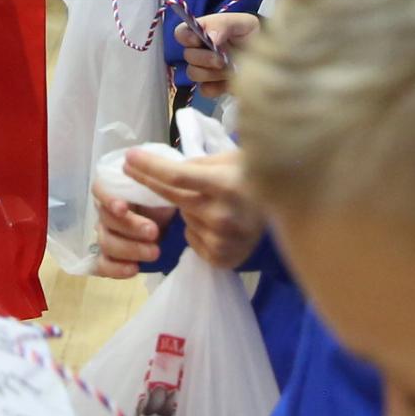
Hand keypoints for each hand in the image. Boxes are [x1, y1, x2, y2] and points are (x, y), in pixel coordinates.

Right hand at [94, 180, 173, 278]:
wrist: (176, 226)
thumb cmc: (167, 200)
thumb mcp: (166, 187)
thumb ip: (158, 181)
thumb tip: (160, 172)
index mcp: (115, 189)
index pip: (99, 189)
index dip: (108, 199)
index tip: (123, 208)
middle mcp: (106, 212)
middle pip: (106, 219)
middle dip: (130, 227)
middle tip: (154, 232)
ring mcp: (107, 236)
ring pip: (106, 243)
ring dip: (130, 248)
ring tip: (155, 252)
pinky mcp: (111, 258)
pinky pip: (103, 265)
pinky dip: (115, 269)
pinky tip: (134, 269)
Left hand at [122, 146, 265, 271]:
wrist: (285, 208)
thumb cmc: (251, 176)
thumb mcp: (227, 159)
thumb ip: (196, 164)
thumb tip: (162, 168)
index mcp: (225, 185)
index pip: (177, 177)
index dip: (150, 167)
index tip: (129, 157)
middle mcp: (223, 215)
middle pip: (173, 198)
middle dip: (149, 180)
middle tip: (130, 165)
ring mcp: (223, 240)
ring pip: (184, 217)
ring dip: (187, 207)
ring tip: (212, 202)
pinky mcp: (223, 258)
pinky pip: (191, 240)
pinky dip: (195, 229)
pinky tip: (214, 222)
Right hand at [177, 12, 259, 97]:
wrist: (269, 55)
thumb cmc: (251, 34)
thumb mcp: (241, 22)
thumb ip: (222, 24)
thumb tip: (210, 37)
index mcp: (202, 32)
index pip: (181, 33)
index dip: (185, 37)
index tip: (199, 40)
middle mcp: (200, 51)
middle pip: (188, 56)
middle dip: (204, 58)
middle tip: (222, 59)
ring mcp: (205, 70)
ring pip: (194, 74)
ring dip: (211, 73)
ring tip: (229, 69)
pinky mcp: (213, 86)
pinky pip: (204, 90)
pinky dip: (216, 87)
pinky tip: (228, 82)